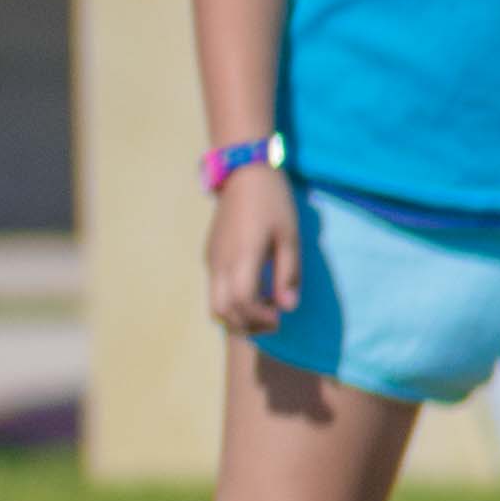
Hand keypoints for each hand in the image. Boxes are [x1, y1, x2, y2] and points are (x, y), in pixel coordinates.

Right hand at [205, 163, 301, 337]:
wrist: (243, 175)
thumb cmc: (273, 203)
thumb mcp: (289, 236)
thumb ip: (288, 273)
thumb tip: (288, 307)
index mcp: (242, 257)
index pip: (241, 302)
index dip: (259, 318)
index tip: (279, 319)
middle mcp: (220, 262)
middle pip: (222, 310)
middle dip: (246, 325)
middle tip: (272, 324)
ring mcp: (212, 260)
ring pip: (214, 303)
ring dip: (236, 317)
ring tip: (263, 314)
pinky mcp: (210, 256)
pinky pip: (215, 290)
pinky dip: (231, 303)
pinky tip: (254, 296)